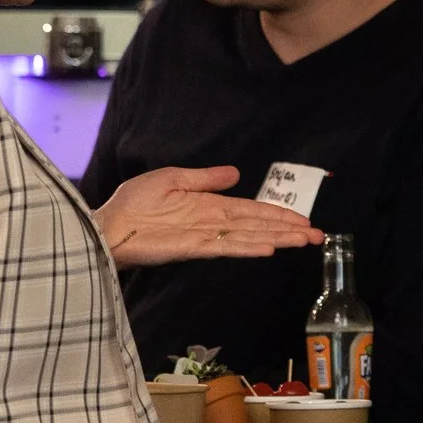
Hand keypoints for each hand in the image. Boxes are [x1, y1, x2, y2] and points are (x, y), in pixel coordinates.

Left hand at [96, 165, 323, 265]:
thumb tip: (236, 173)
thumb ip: (205, 178)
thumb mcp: (171, 179)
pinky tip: (268, 249)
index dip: (277, 214)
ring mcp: (204, 237)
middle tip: (318, 235)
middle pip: (257, 225)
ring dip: (277, 239)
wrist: (105, 226)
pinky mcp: (191, 248)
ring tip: (303, 242)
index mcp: (209, 205)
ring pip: (248, 237)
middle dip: (287, 229)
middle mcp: (212, 223)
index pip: (251, 210)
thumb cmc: (132, 203)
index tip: (303, 219)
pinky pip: (225, 247)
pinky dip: (248, 248)